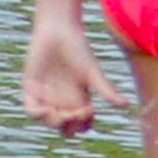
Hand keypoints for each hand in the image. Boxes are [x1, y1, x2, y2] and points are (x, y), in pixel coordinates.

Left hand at [23, 17, 104, 137]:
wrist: (58, 30)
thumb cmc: (78, 49)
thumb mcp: (93, 72)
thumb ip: (106, 90)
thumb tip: (126, 105)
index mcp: (78, 101)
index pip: (81, 124)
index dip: (84, 124)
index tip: (90, 109)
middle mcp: (62, 103)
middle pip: (65, 128)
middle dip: (70, 126)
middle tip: (75, 113)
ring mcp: (45, 98)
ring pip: (49, 122)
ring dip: (56, 122)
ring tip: (61, 113)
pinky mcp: (31, 89)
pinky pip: (31, 110)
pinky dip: (37, 114)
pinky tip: (45, 110)